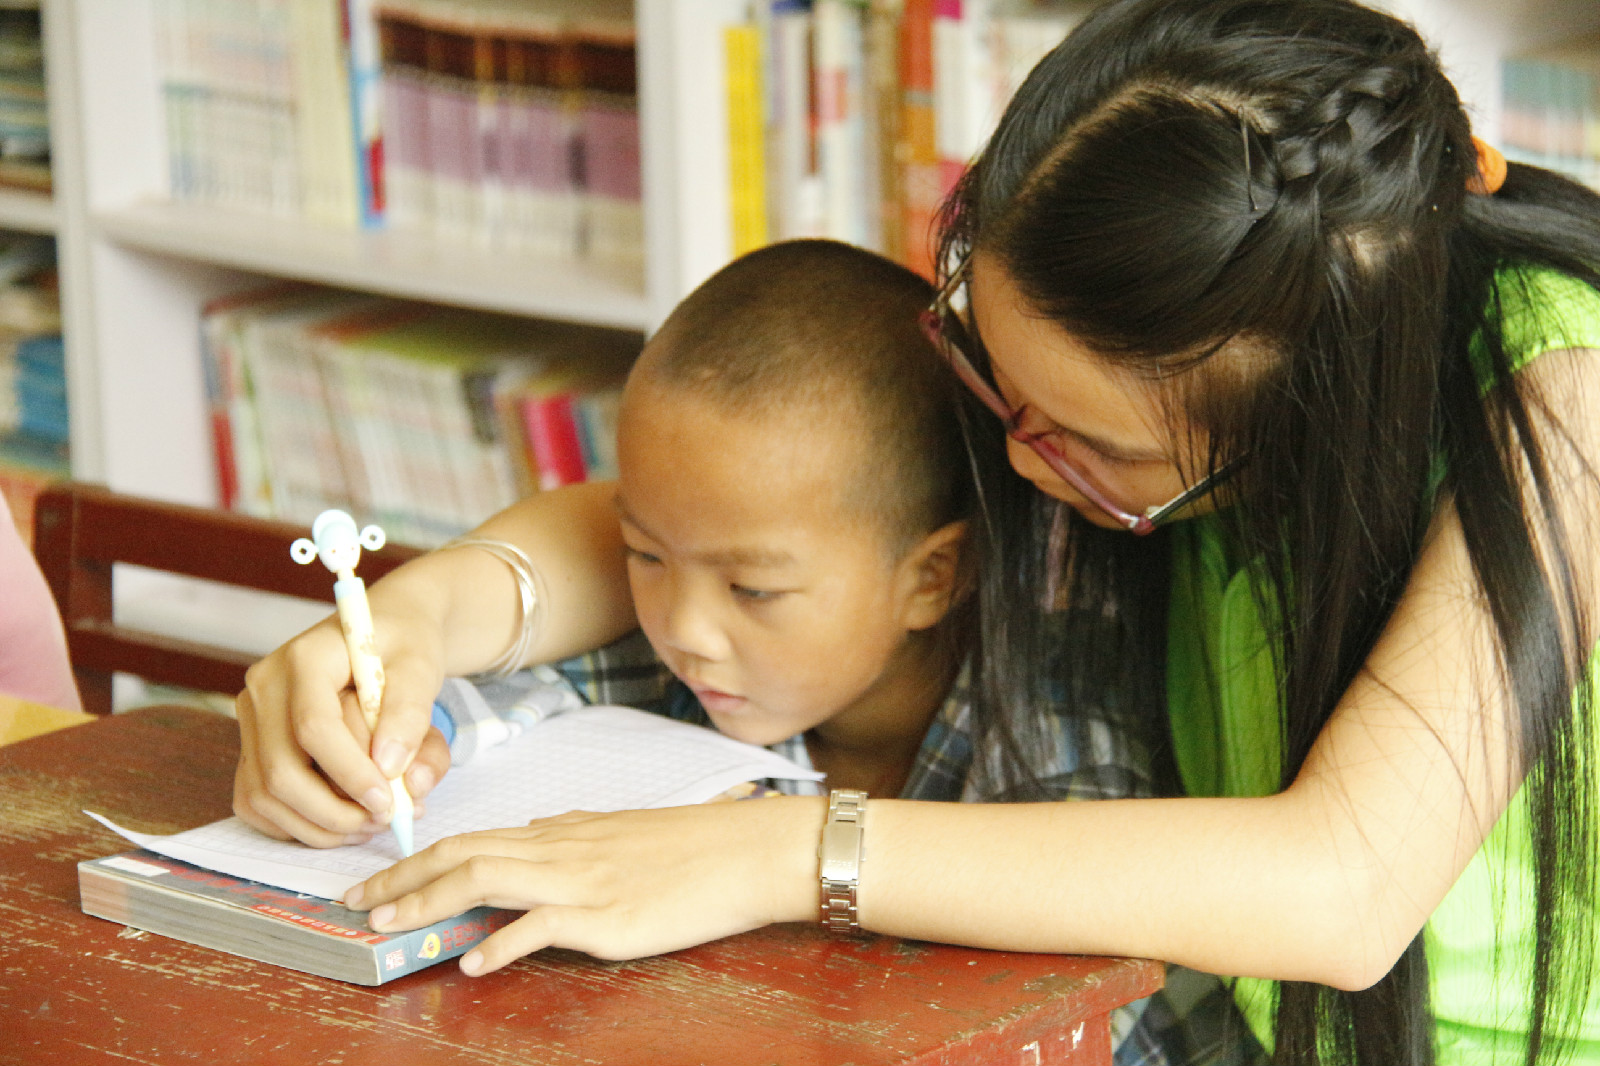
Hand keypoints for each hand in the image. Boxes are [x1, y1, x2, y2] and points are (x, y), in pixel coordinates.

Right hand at [233, 614, 452, 846]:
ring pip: (264, 795)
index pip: (313, 727)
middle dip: (333, 812)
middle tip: (384, 821)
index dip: (350, 774)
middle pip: (280, 771)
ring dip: (318, 826)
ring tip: (371, 824)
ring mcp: (252, 719)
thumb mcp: (420, 666)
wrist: (383, 632)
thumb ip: (410, 712)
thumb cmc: (402, 645)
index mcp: (303, 658)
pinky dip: (297, 824)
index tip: (389, 802)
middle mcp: (265, 688)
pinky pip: (257, 802)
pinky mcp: (252, 746)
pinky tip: (342, 823)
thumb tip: (389, 766)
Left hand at [346, 796, 824, 968]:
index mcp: (563, 830)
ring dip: (428, 901)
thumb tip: (535, 831)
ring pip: (486, 878)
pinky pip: (541, 926)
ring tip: (388, 927)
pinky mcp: (607, 916)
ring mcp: (582, 881)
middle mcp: (562, 848)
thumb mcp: (623, 830)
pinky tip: (473, 962)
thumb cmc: (695, 844)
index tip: (376, 880)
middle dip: (401, 878)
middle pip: (463, 853)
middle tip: (354, 903)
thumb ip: (574, 833)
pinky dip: (500, 943)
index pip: (472, 838)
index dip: (416, 860)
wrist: (749, 850)